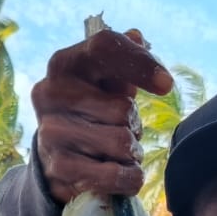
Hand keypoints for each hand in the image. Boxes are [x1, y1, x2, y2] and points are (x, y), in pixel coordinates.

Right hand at [33, 27, 173, 204]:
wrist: (56, 156)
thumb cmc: (92, 110)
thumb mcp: (107, 80)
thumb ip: (125, 57)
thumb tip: (137, 37)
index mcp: (65, 63)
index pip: (105, 48)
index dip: (141, 64)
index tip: (167, 86)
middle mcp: (50, 93)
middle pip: (122, 108)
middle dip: (133, 124)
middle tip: (124, 130)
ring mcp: (50, 131)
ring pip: (121, 143)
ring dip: (132, 153)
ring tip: (118, 152)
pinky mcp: (58, 168)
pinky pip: (115, 175)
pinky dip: (129, 178)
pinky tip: (121, 173)